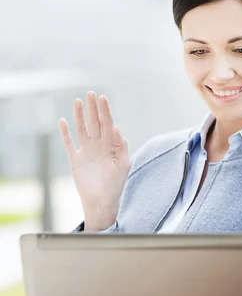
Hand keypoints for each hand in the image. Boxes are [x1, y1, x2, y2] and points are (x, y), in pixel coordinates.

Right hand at [59, 91, 130, 229]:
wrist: (101, 202)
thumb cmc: (116, 185)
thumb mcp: (123, 165)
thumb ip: (122, 147)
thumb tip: (118, 129)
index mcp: (111, 146)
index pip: (108, 124)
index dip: (105, 111)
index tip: (103, 98)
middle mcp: (99, 146)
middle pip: (95, 123)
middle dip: (93, 108)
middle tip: (91, 93)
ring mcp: (86, 151)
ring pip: (82, 129)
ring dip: (80, 116)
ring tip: (78, 101)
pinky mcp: (76, 159)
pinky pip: (69, 143)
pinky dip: (65, 133)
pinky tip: (63, 121)